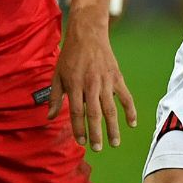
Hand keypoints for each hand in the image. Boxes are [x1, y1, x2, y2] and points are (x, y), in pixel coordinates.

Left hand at [49, 10, 136, 150]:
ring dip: (113, 127)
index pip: (76, 112)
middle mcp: (91, 85)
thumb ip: (54, 97)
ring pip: (111, 109)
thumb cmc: (70, 56)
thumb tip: (50, 117)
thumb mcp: (57, 75)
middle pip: (94, 113)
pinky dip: (130, 110)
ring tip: (114, 143)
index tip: (80, 142)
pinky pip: (126, 97)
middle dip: (96, 133)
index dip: (78, 128)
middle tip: (96, 148)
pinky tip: (132, 124)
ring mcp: (106, 81)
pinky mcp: (117, 77)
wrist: (88, 34)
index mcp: (74, 85)